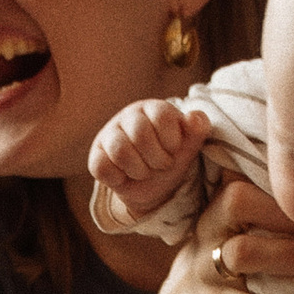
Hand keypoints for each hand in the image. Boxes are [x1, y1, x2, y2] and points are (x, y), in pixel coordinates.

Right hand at [91, 94, 211, 215]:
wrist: (153, 186)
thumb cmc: (170, 157)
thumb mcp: (189, 146)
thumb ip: (198, 130)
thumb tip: (196, 118)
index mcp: (154, 108)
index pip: (162, 116)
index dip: (171, 140)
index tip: (173, 150)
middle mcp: (129, 116)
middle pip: (140, 134)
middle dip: (157, 159)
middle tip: (161, 165)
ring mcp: (109, 134)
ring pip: (120, 151)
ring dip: (139, 170)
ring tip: (145, 172)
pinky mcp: (96, 155)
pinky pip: (102, 167)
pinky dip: (118, 178)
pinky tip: (126, 176)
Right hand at [151, 174, 293, 293]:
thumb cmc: (221, 274)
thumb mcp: (231, 237)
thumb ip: (261, 213)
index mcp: (217, 212)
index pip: (244, 181)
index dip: (285, 190)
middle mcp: (207, 234)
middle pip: (239, 203)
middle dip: (293, 216)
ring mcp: (205, 272)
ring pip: (244, 252)